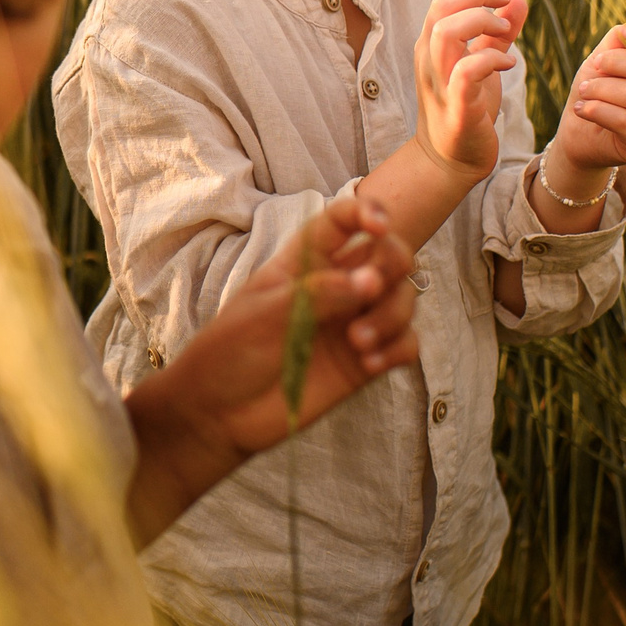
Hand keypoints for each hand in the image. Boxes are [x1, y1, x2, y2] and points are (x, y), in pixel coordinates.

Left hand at [123, 194, 420, 544]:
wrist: (220, 413)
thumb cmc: (230, 352)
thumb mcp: (264, 314)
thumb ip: (317, 294)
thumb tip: (370, 282)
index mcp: (304, 262)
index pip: (343, 221)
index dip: (365, 211)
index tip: (378, 225)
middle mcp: (335, 286)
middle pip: (387, 255)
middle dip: (392, 264)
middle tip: (370, 291)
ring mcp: (352, 323)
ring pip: (402, 299)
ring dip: (392, 315)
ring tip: (358, 342)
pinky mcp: (363, 360)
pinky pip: (405, 344)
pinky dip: (399, 348)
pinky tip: (369, 363)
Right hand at [413, 0, 524, 182]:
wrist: (452, 158)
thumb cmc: (467, 107)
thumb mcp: (484, 62)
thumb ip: (499, 32)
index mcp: (433, 44)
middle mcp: (429, 59)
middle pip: (442, 7)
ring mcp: (439, 82)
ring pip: (445, 33)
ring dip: (480, 22)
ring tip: (505, 31)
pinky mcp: (456, 107)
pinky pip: (465, 73)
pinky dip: (489, 59)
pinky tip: (508, 63)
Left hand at [548, 24, 625, 185]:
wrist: (578, 132)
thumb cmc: (597, 90)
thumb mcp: (604, 59)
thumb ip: (621, 40)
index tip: (615, 43)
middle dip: (612, 65)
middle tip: (591, 72)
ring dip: (599, 90)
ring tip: (583, 92)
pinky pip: (623, 120)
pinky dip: (595, 110)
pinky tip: (582, 108)